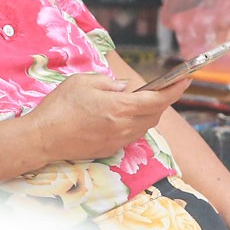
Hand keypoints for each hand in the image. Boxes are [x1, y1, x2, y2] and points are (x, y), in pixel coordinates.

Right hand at [25, 72, 187, 162]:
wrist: (43, 138)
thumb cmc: (60, 106)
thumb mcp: (83, 82)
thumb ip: (109, 83)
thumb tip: (124, 87)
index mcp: (119, 107)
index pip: (157, 99)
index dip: (175, 89)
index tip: (186, 79)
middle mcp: (123, 127)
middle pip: (155, 115)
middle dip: (161, 101)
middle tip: (159, 87)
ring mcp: (117, 141)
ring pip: (144, 127)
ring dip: (147, 113)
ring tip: (138, 101)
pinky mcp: (110, 149)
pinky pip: (131, 135)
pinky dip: (134, 124)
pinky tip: (121, 115)